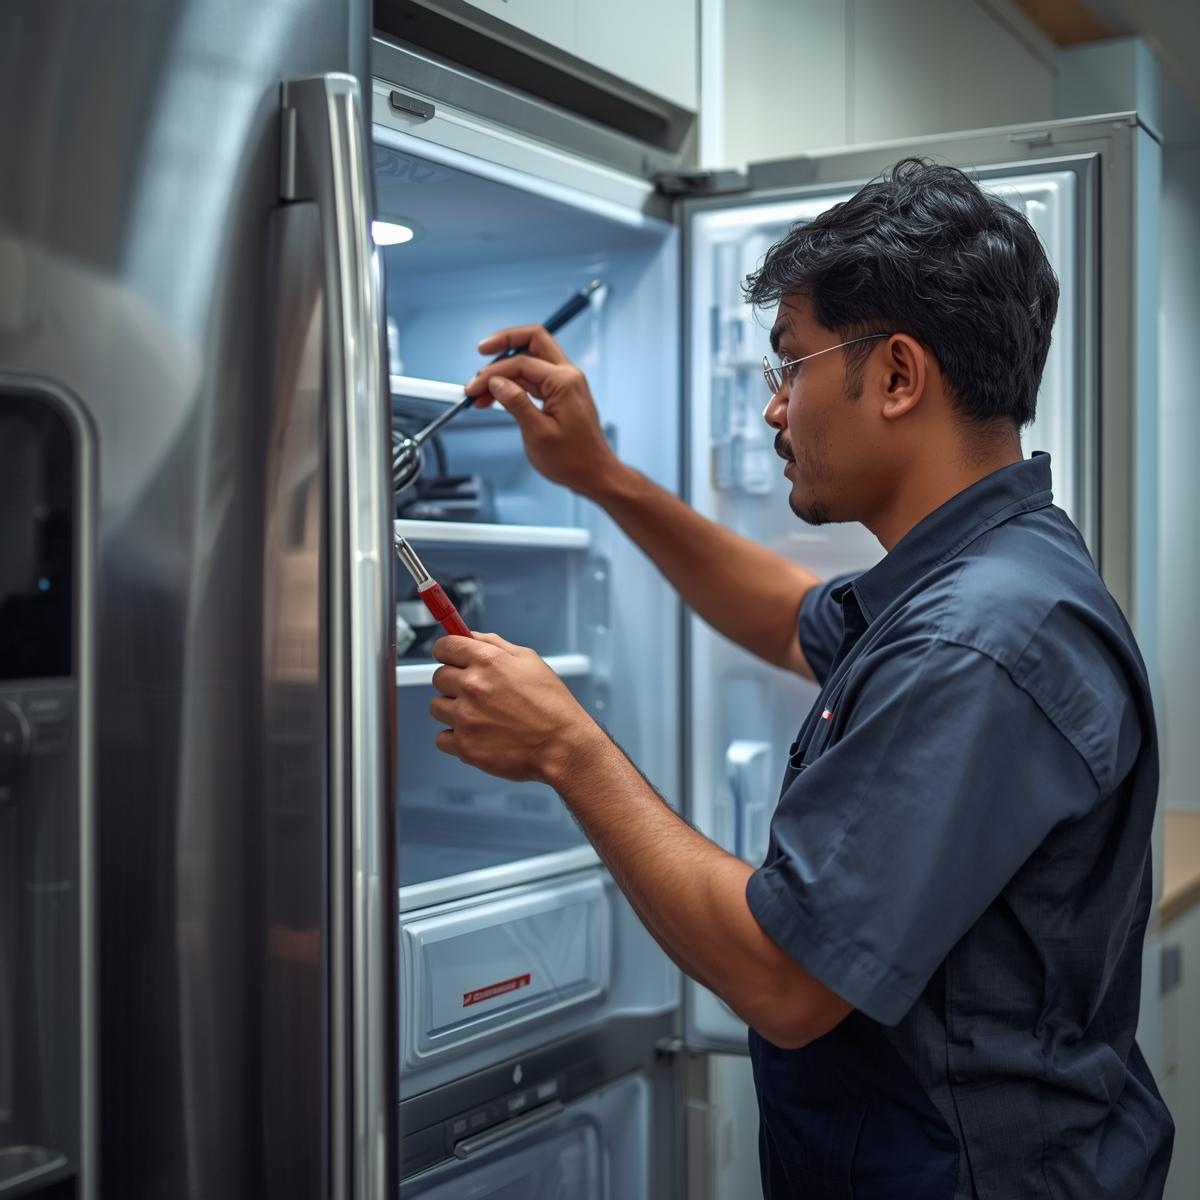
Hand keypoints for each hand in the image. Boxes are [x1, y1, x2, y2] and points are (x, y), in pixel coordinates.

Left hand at [429, 631, 602, 784]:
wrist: (562, 746)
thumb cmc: (552, 705)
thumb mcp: (530, 661)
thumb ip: (495, 645)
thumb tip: (471, 636)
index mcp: (488, 660)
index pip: (444, 646)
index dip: (447, 652)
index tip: (451, 658)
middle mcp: (472, 686)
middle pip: (438, 677)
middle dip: (454, 682)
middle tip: (477, 693)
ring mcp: (465, 717)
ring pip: (437, 707)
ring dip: (453, 711)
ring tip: (481, 716)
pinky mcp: (464, 746)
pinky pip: (442, 738)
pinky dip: (456, 739)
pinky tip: (479, 735)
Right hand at [463, 324, 619, 498]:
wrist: (594, 474)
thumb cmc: (573, 460)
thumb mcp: (538, 433)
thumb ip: (516, 403)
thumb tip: (496, 382)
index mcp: (564, 382)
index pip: (521, 363)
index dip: (492, 374)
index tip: (473, 388)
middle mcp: (568, 376)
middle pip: (533, 341)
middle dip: (504, 343)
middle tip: (481, 351)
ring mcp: (566, 383)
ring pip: (531, 359)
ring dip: (505, 369)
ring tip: (482, 389)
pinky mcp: (561, 393)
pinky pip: (534, 378)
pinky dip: (514, 382)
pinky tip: (497, 395)